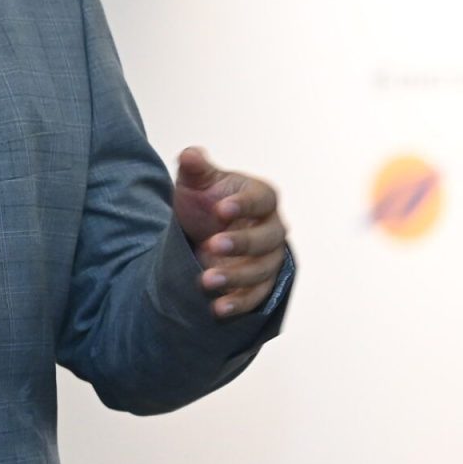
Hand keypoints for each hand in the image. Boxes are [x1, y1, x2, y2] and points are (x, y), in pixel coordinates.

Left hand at [172, 146, 287, 318]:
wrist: (203, 231)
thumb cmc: (206, 200)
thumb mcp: (196, 182)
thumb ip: (195, 168)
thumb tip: (190, 154)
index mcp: (262, 198)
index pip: (261, 200)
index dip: (244, 205)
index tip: (221, 210)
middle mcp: (272, 229)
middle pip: (267, 239)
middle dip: (241, 243)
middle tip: (211, 245)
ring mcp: (269, 259)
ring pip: (261, 271)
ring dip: (235, 278)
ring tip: (205, 281)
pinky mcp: (260, 284)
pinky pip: (256, 297)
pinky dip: (238, 304)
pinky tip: (217, 309)